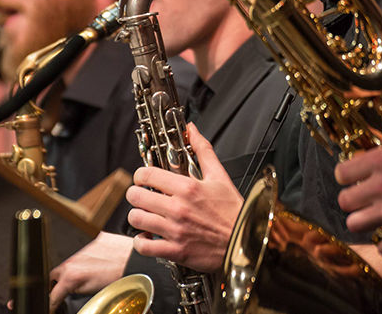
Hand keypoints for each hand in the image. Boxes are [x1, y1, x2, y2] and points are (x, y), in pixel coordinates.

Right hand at [48, 231, 132, 310]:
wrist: (135, 260)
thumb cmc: (120, 278)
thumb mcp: (93, 293)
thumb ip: (76, 292)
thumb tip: (69, 295)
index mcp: (71, 276)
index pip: (52, 294)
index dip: (51, 303)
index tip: (52, 305)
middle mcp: (74, 260)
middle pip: (56, 275)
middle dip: (58, 284)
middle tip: (65, 292)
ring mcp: (84, 248)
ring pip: (72, 261)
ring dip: (75, 269)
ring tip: (87, 277)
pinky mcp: (97, 239)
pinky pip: (88, 250)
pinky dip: (90, 258)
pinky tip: (100, 264)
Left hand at [126, 123, 242, 272]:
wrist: (246, 241)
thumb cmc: (233, 211)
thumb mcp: (219, 176)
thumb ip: (203, 150)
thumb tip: (192, 130)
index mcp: (187, 187)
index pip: (147, 174)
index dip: (140, 175)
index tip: (143, 178)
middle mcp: (178, 208)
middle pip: (136, 196)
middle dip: (136, 194)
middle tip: (142, 196)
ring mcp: (175, 230)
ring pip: (136, 219)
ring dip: (137, 217)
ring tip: (145, 215)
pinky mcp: (175, 250)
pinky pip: (144, 246)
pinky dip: (142, 241)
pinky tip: (149, 236)